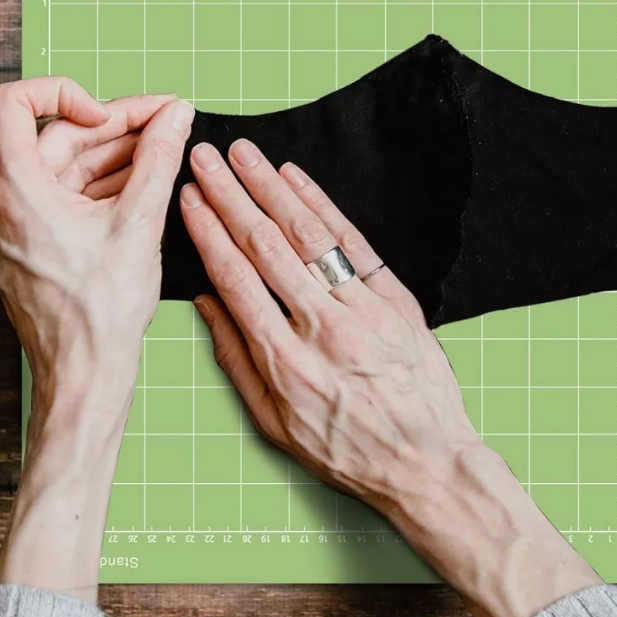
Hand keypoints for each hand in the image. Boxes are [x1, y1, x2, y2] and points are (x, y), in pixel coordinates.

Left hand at [0, 79, 193, 400]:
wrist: (86, 373)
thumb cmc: (101, 313)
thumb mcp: (139, 223)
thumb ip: (159, 158)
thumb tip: (175, 117)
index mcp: (16, 193)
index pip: (15, 104)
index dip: (66, 93)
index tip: (110, 113)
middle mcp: (1, 205)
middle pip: (55, 138)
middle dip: (114, 127)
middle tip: (165, 120)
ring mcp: (11, 225)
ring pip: (62, 167)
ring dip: (112, 154)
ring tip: (162, 147)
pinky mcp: (27, 242)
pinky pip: (60, 195)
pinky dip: (98, 183)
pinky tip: (140, 178)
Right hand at [181, 140, 599, 616]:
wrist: (428, 462)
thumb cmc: (346, 450)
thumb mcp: (275, 424)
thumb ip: (236, 361)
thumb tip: (206, 303)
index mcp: (284, 362)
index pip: (236, 279)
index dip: (208, 232)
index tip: (189, 199)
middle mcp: (321, 327)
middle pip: (266, 246)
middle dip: (230, 196)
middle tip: (205, 158)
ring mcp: (362, 309)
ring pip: (307, 235)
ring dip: (270, 188)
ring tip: (244, 155)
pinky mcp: (394, 297)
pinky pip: (353, 242)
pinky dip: (322, 205)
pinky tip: (296, 178)